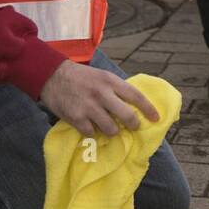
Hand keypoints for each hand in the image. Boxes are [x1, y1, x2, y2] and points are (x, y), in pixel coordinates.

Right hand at [40, 60, 160, 136]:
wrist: (52, 75)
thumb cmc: (82, 77)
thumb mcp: (102, 76)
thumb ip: (117, 89)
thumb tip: (135, 105)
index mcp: (111, 81)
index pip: (136, 96)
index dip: (149, 109)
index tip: (156, 118)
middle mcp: (102, 94)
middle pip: (127, 116)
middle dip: (133, 125)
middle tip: (133, 127)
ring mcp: (89, 107)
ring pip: (111, 129)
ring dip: (112, 131)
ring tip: (108, 127)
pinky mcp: (76, 118)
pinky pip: (92, 133)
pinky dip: (93, 133)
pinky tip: (91, 127)